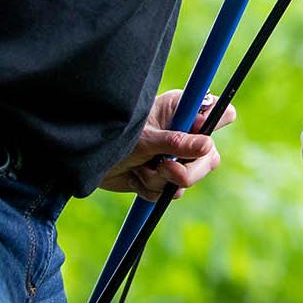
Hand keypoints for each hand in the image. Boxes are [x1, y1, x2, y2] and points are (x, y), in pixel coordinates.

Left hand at [98, 89, 237, 201]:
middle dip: (188, 169)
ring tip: (142, 170)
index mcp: (181, 111)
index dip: (216, 124)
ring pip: (189, 178)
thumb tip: (207, 147)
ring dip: (163, 180)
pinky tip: (136, 178)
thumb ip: (176, 142)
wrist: (84, 164)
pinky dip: (151, 189)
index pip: (219, 112)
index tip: (199, 138)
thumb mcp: (145, 139)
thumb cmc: (112, 138)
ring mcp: (173, 157)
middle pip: (209, 155)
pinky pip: (170, 192)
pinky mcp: (162, 178)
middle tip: (166, 168)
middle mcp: (182, 133)